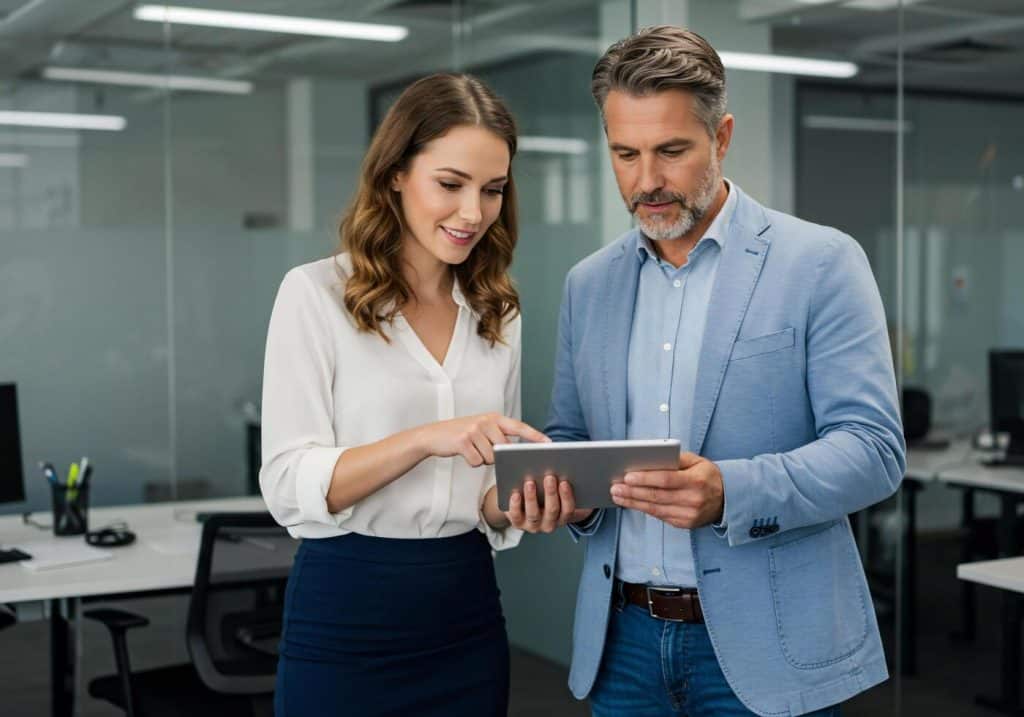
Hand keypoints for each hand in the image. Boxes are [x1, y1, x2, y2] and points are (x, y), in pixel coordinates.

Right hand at [420, 413, 548, 467]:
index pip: (519, 426)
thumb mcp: (482, 429)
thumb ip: (499, 436)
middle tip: (482, 449)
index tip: (549, 443)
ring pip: (491, 457)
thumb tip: (516, 453)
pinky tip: (464, 453)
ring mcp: (474, 430)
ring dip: (483, 459)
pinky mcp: (463, 441)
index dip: (535, 436)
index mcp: (494, 417)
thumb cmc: (462, 435)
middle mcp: (486, 421)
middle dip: (497, 456)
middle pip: (504, 449)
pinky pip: (477, 461)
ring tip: (472, 449)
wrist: (433, 435)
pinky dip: (472, 462)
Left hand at [506, 474, 593, 532]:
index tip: (565, 481)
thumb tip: (555, 457)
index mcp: (562, 516)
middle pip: (552, 510)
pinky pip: (516, 516)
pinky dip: (515, 505)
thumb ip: (557, 478)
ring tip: (530, 482)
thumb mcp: (554, 487)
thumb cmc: (543, 492)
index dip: (567, 496)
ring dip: (532, 498)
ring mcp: (533, 525)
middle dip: (551, 493)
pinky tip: (515, 494)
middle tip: (549, 476)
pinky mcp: (517, 523)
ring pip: (534, 514)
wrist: (524, 507)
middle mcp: (550, 524)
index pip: (569, 509)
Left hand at [610, 452, 723, 528]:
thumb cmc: (707, 475)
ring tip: (617, 496)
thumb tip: (649, 458)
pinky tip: (631, 503)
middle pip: (657, 496)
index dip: (645, 479)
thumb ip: (675, 459)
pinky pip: (660, 516)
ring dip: (633, 502)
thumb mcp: (696, 461)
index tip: (627, 477)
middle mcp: (693, 500)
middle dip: (633, 492)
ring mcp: (689, 515)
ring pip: (655, 509)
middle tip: (614, 487)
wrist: (727, 498)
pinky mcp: (684, 524)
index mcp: (697, 481)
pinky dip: (644, 509)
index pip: (666, 480)